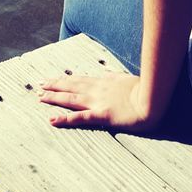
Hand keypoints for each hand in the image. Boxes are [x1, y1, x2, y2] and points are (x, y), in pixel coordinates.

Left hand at [37, 71, 160, 132]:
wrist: (153, 99)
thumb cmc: (143, 90)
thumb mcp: (126, 79)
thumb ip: (114, 76)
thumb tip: (106, 72)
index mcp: (103, 82)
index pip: (78, 79)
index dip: (63, 79)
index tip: (50, 79)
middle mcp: (97, 90)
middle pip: (70, 86)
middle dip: (53, 86)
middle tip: (38, 85)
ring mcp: (98, 101)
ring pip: (70, 98)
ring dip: (54, 98)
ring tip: (39, 97)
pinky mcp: (102, 114)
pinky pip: (80, 117)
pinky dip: (65, 118)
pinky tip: (52, 120)